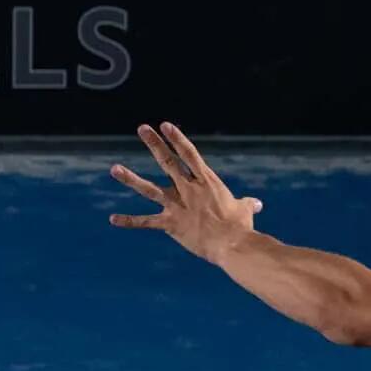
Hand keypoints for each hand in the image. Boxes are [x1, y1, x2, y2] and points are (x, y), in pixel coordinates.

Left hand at [108, 122, 262, 265]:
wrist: (233, 245)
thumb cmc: (241, 227)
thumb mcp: (245, 211)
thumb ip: (248, 204)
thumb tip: (258, 204)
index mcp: (206, 182)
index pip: (189, 154)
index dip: (177, 138)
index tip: (165, 125)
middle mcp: (188, 190)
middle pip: (168, 162)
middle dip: (154, 144)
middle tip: (142, 128)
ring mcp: (178, 206)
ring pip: (150, 189)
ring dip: (131, 179)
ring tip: (114, 169)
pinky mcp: (171, 225)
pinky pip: (147, 222)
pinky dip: (130, 221)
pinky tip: (113, 219)